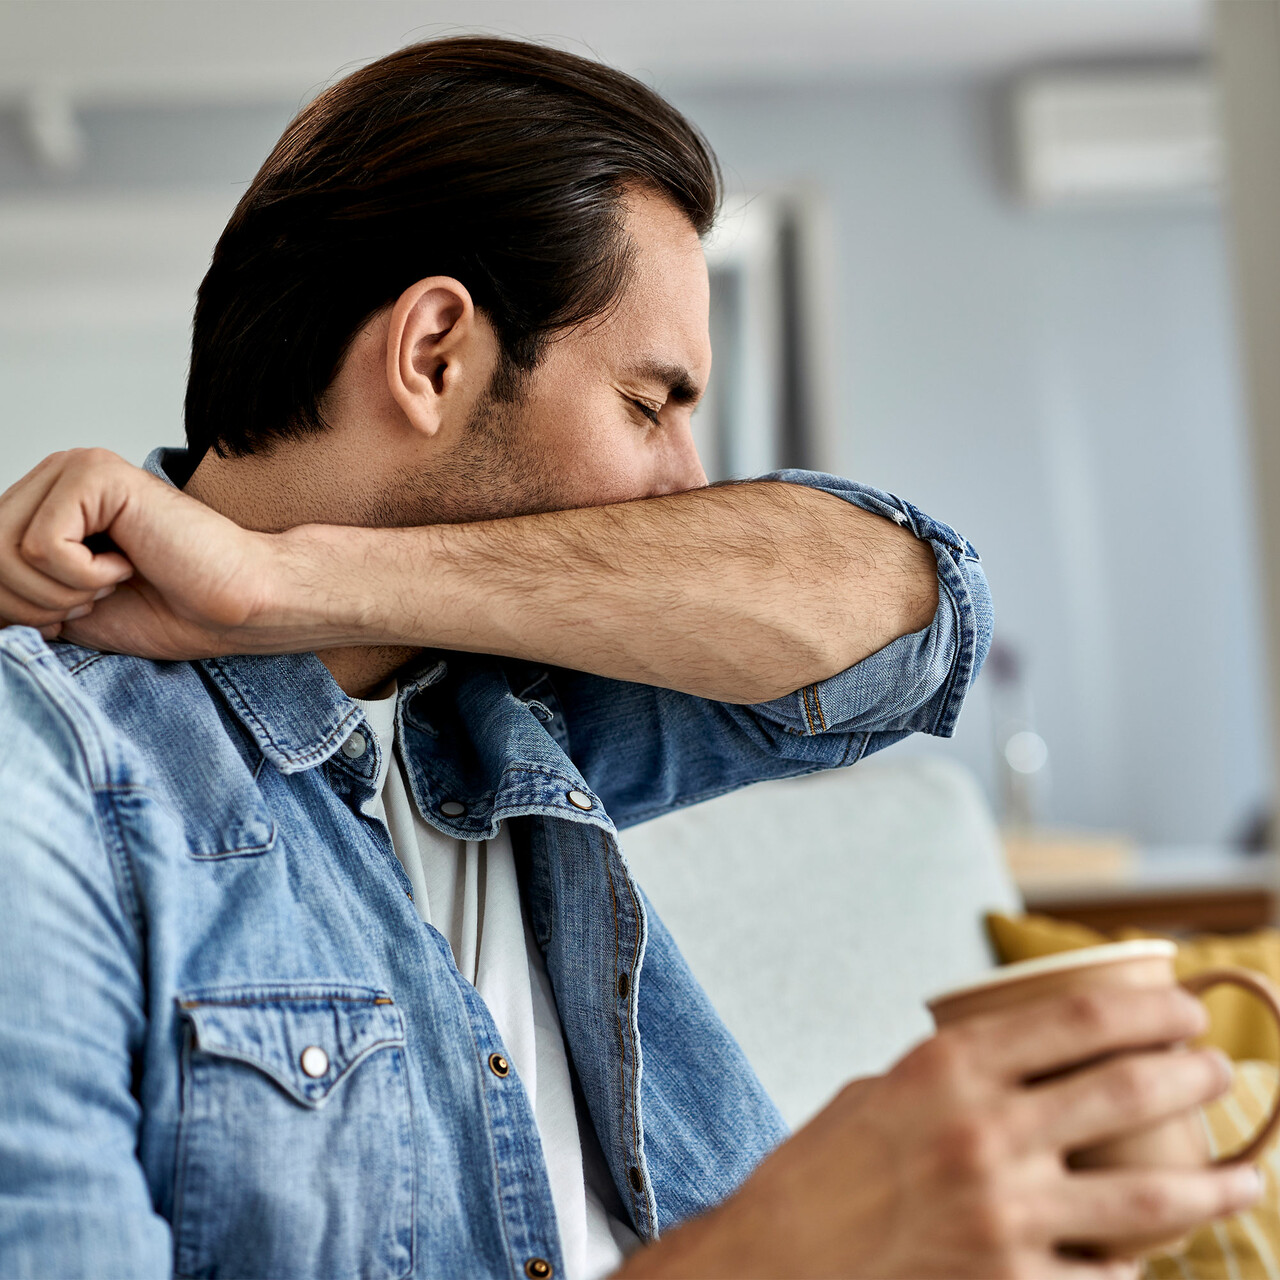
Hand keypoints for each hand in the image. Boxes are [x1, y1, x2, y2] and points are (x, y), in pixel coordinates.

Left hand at [0, 449, 294, 657]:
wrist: (236, 607)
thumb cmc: (167, 609)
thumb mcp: (60, 611)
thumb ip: (10, 593)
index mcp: (40, 506)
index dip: (18, 607)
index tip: (82, 605)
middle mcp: (51, 477)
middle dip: (36, 603)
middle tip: (100, 595)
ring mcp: (73, 468)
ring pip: (4, 552)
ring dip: (63, 591)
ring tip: (114, 578)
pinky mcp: (96, 473)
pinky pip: (42, 545)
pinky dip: (86, 575)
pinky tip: (130, 561)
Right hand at [618, 985, 1260, 1278]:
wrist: (775, 1261)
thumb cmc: (820, 1171)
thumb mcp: (880, 1093)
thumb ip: (955, 1081)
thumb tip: (1025, 1073)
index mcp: (949, 1068)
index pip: (1078, 1020)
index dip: (1149, 1011)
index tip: (1186, 1009)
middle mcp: (986, 1134)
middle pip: (1126, 1092)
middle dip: (1193, 1077)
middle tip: (1223, 1072)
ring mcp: (1004, 1217)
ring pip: (1147, 1200)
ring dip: (1212, 1187)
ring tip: (1247, 1176)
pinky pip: (1103, 1279)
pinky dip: (1134, 1269)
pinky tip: (1154, 1260)